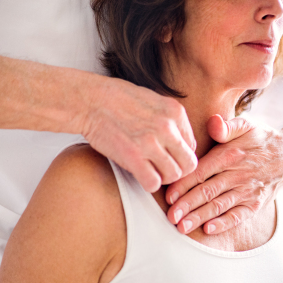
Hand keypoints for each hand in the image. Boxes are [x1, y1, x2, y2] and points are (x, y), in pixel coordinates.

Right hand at [81, 77, 197, 192]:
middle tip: (163, 169)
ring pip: (174, 175)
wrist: (89, 100)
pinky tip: (141, 175)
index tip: (167, 155)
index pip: (193, 146)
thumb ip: (171, 120)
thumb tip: (183, 141)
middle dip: (178, 170)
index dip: (180, 155)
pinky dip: (149, 183)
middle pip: (189, 164)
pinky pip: (153, 183)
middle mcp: (167, 127)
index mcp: (176, 112)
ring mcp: (150, 142)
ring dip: (163, 178)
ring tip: (151, 171)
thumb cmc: (119, 99)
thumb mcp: (155, 100)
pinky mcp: (133, 156)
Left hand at [165, 115, 282, 233]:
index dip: (184, 184)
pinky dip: (224, 223)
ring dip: (200, 217)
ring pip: (219, 206)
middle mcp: (239, 174)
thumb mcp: (246, 125)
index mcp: (231, 155)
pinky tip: (208, 229)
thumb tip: (214, 123)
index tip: (168, 196)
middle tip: (170, 217)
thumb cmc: (261, 139)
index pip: (202, 172)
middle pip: (208, 192)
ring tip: (182, 227)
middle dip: (187, 205)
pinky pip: (238, 216)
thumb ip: (227, 126)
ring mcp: (248, 191)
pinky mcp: (256, 204)